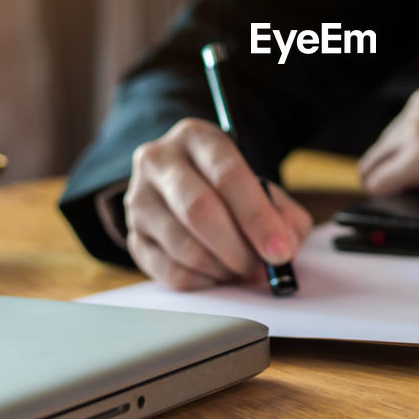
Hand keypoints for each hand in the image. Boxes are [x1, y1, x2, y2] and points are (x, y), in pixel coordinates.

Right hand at [124, 118, 312, 290]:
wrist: (186, 183)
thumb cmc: (230, 187)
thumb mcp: (261, 185)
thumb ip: (283, 213)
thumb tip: (284, 245)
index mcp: (196, 137)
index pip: (227, 175)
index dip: (257, 217)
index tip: (279, 250)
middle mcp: (159, 161)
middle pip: (199, 210)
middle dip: (238, 248)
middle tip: (261, 268)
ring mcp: (140, 199)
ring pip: (183, 245)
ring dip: (222, 268)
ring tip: (243, 270)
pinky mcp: (133, 236)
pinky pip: (169, 271)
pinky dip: (202, 281)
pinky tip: (218, 274)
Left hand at [357, 84, 418, 200]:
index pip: (399, 129)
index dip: (400, 155)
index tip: (405, 171)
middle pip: (382, 146)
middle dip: (390, 168)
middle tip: (404, 189)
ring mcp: (415, 130)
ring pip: (376, 163)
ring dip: (388, 180)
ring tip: (407, 194)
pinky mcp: (415, 157)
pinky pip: (379, 181)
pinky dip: (383, 193)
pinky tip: (394, 200)